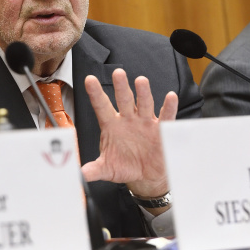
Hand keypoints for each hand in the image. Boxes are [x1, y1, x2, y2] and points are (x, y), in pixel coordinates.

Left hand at [80, 68, 177, 201]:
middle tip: (118, 73)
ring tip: (141, 81)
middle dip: (121, 87)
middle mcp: (128, 119)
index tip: (89, 80)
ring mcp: (145, 122)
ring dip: (143, 93)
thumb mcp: (107, 168)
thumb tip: (79, 174)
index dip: (96, 93)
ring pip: (144, 104)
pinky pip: (166, 117)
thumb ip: (94, 169)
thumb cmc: (125, 166)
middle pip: (124, 100)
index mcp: (112, 125)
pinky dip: (169, 107)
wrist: (146, 176)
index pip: (102, 106)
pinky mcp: (161, 130)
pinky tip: (170, 97)